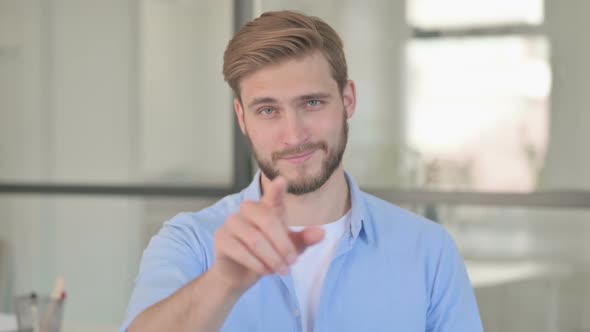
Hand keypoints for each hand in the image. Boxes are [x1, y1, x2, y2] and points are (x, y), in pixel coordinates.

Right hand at [211, 176, 324, 293]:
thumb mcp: (288, 249)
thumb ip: (304, 240)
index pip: (273, 197)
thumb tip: (322, 233)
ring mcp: (232, 222)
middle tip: (292, 263)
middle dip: (283, 245)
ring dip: (272, 258)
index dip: (276, 190)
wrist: (238, 276)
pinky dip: (257, 264)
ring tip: (281, 270)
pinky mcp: (221, 238)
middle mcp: (248, 210)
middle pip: (268, 221)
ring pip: (255, 239)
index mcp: (267, 209)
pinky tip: (265, 271)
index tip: (282, 181)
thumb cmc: (266, 257)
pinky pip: (241, 251)